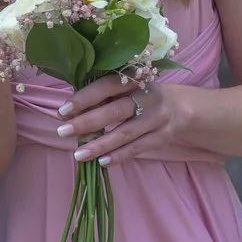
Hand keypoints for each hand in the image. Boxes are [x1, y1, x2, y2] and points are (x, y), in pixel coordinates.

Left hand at [57, 72, 185, 164]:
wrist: (179, 108)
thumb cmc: (137, 96)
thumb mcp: (123, 89)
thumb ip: (98, 97)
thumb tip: (66, 114)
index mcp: (134, 79)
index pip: (107, 86)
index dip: (85, 98)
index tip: (63, 111)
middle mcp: (148, 96)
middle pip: (116, 111)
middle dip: (87, 122)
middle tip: (62, 132)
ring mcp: (158, 117)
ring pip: (125, 133)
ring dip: (100, 145)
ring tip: (78, 155)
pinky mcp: (163, 136)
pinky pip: (137, 148)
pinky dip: (119, 156)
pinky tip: (101, 163)